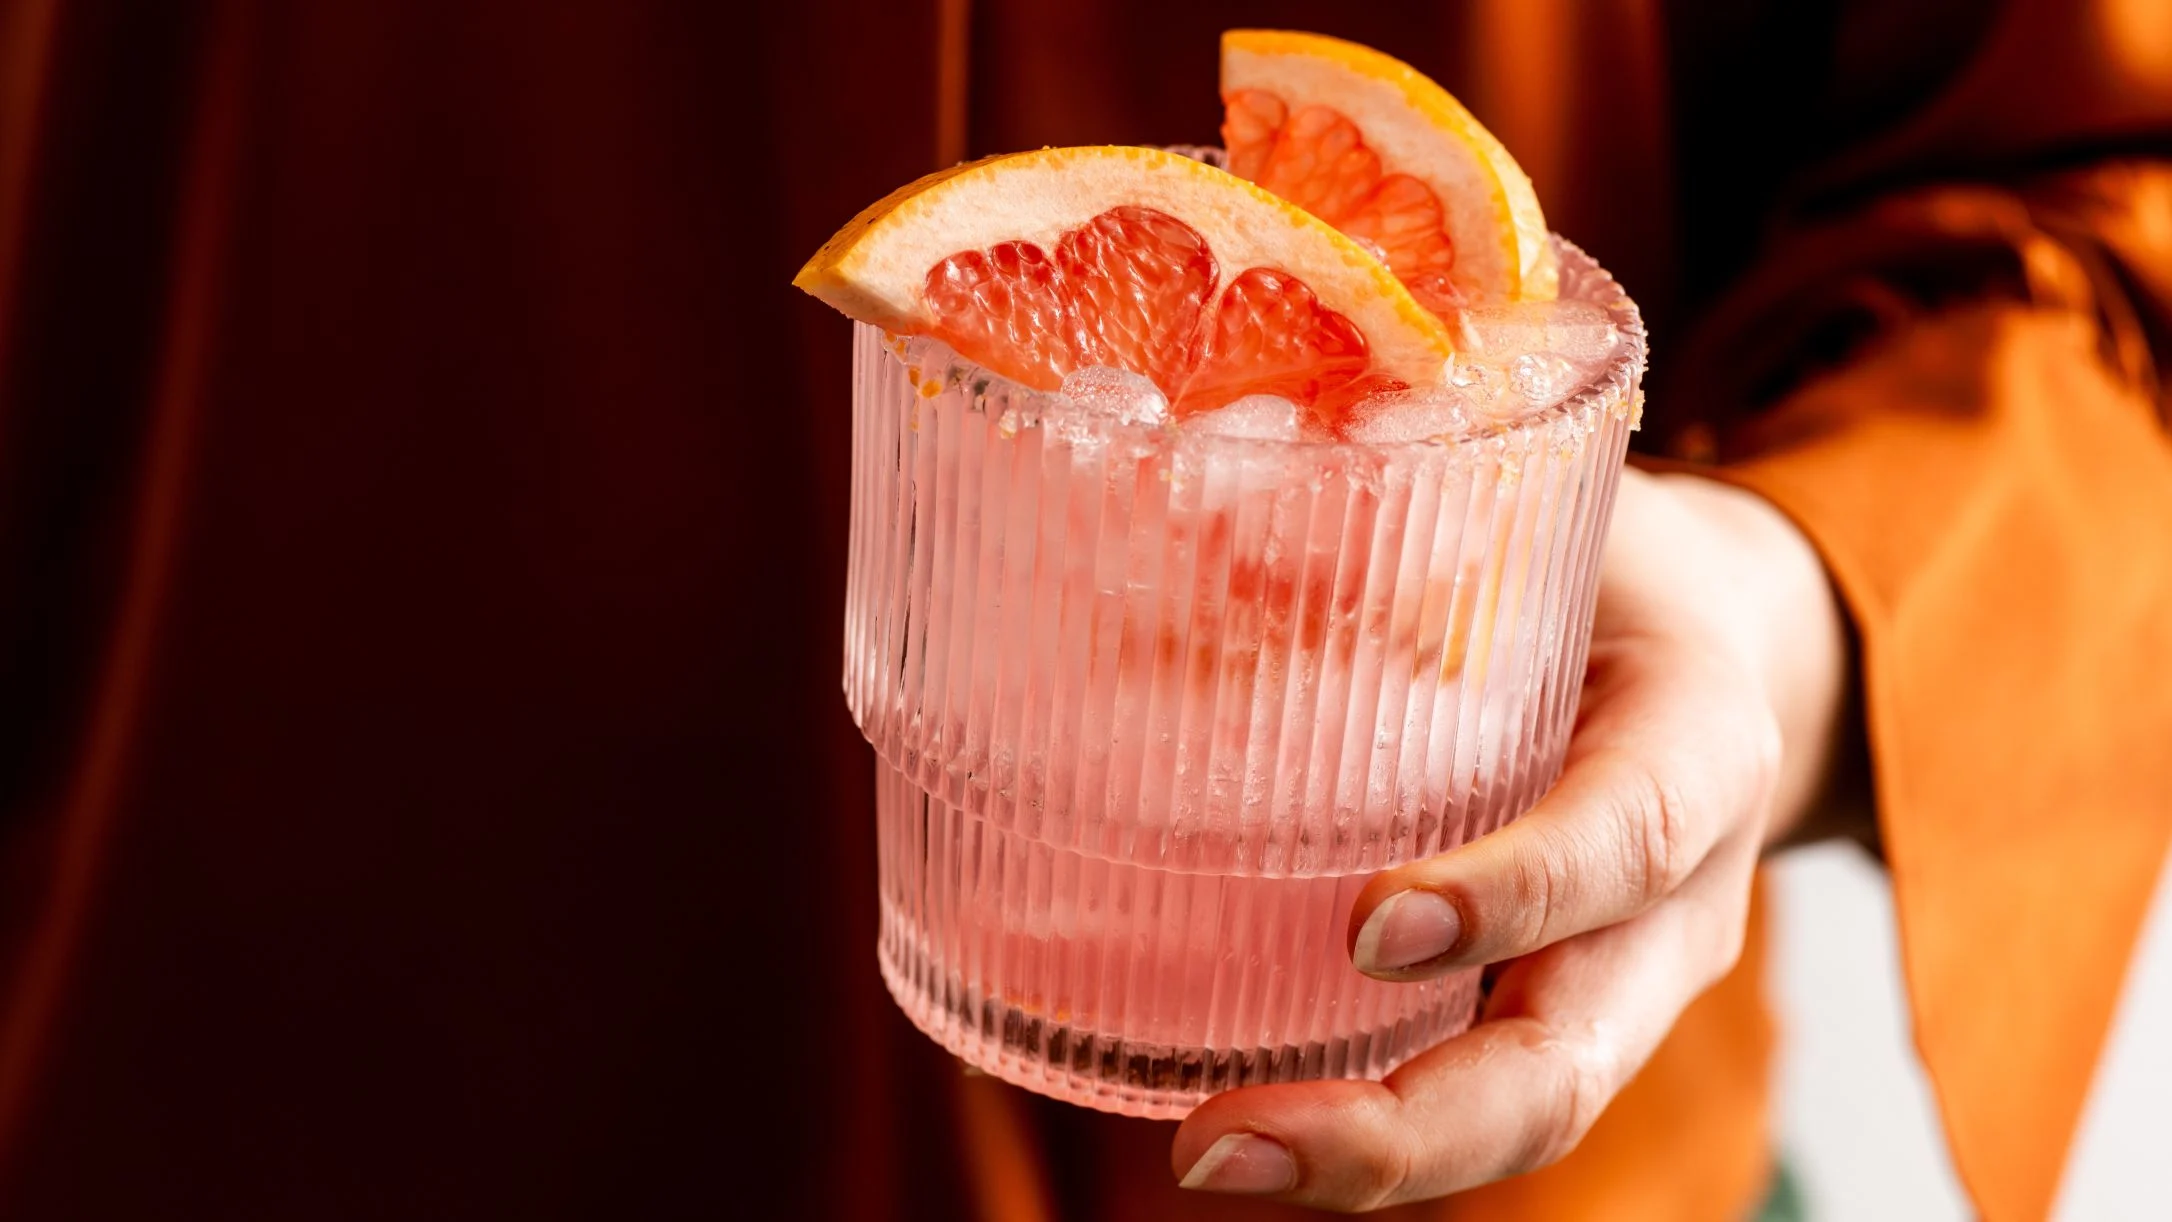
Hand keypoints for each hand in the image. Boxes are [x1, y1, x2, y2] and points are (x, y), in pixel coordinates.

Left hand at [1169, 467, 1854, 1209]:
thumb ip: (1430, 515)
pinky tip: (1232, 1115)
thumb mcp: (1558, 509)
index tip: (1373, 925)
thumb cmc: (1613, 566)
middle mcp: (1674, 898)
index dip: (1520, 892)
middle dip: (1409, 1126)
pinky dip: (1356, 1114)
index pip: (1634, 834)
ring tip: (1209, 1154)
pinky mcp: (1550, 1003)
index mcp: (1699, 743)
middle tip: (1223, 1145)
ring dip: (1367, 1157)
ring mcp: (1617, 976)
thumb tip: (1198, 502)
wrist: (1714, 647)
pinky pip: (1468, 1079)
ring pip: (1520, 1107)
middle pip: (1570, 1058)